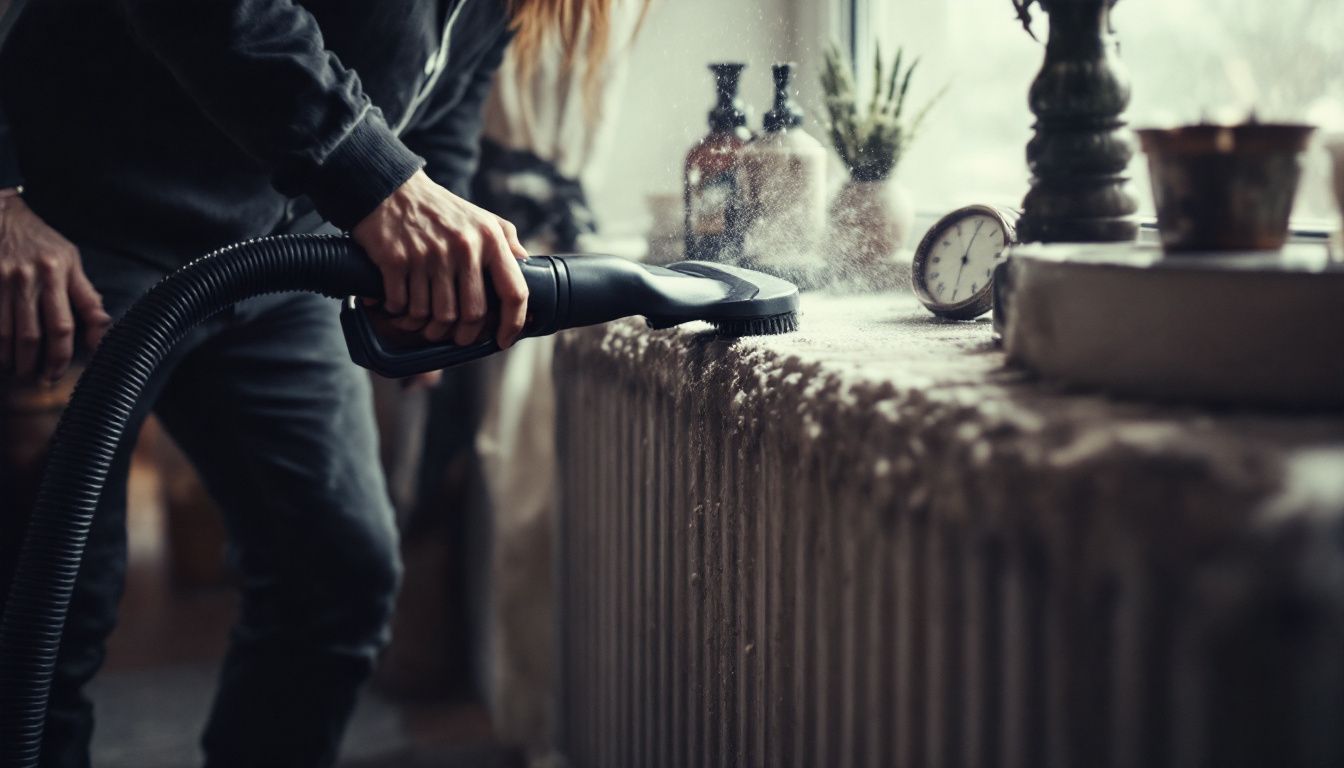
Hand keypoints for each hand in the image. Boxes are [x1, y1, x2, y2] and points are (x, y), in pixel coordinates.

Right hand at [0, 194, 111, 380]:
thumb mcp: (71, 260)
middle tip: (33, 379)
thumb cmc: (41, 240)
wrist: (0, 211)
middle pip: (30, 335)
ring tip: (14, 371)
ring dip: (7, 359)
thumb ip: (86, 296)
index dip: (59, 356)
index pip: (62, 326)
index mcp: (56, 273)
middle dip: (31, 364)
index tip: (56, 373)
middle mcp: (27, 278)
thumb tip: (102, 330)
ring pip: (3, 332)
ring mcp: (0, 279)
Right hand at [352, 170, 528, 349]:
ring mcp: (429, 255)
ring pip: (437, 316)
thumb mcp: (482, 218)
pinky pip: (405, 306)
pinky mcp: (397, 260)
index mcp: (490, 238)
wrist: (390, 189)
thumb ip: (508, 240)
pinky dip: (401, 314)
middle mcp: (463, 247)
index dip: (513, 323)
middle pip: (472, 314)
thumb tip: (528, 264)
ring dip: (429, 327)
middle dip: (464, 334)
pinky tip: (399, 308)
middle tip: (457, 336)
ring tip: (425, 323)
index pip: (514, 292)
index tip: (504, 340)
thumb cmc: (441, 210)